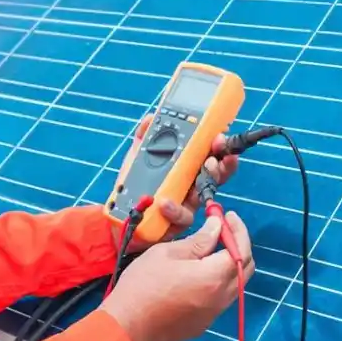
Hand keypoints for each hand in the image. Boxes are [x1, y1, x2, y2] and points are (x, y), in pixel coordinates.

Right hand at [100, 211, 254, 340]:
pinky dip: (218, 280)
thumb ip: (199, 240)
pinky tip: (199, 272)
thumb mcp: (168, 253)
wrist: (126, 326)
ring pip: (235, 285)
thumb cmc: (143, 284)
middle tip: (223, 229)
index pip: (241, 250)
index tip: (227, 215)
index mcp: (214, 277)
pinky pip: (220, 298)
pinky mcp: (202, 324)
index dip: (238, 230)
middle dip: (239, 245)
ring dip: (229, 264)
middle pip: (245, 269)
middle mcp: (221, 298)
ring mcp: (212, 314)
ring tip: (211, 248)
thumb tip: (217, 226)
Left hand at [116, 114, 240, 252]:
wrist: (118, 216)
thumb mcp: (137, 157)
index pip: (209, 155)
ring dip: (209, 179)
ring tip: (206, 167)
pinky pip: (182, 216)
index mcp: (186, 168)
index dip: (219, 146)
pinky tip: (165, 202)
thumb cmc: (134, 185)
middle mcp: (191, 186)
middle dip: (223, 163)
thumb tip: (151, 117)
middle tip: (219, 152)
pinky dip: (175, 209)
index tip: (221, 134)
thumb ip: (144, 137)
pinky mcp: (176, 224)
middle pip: (216, 174)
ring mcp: (187, 205)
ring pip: (205, 195)